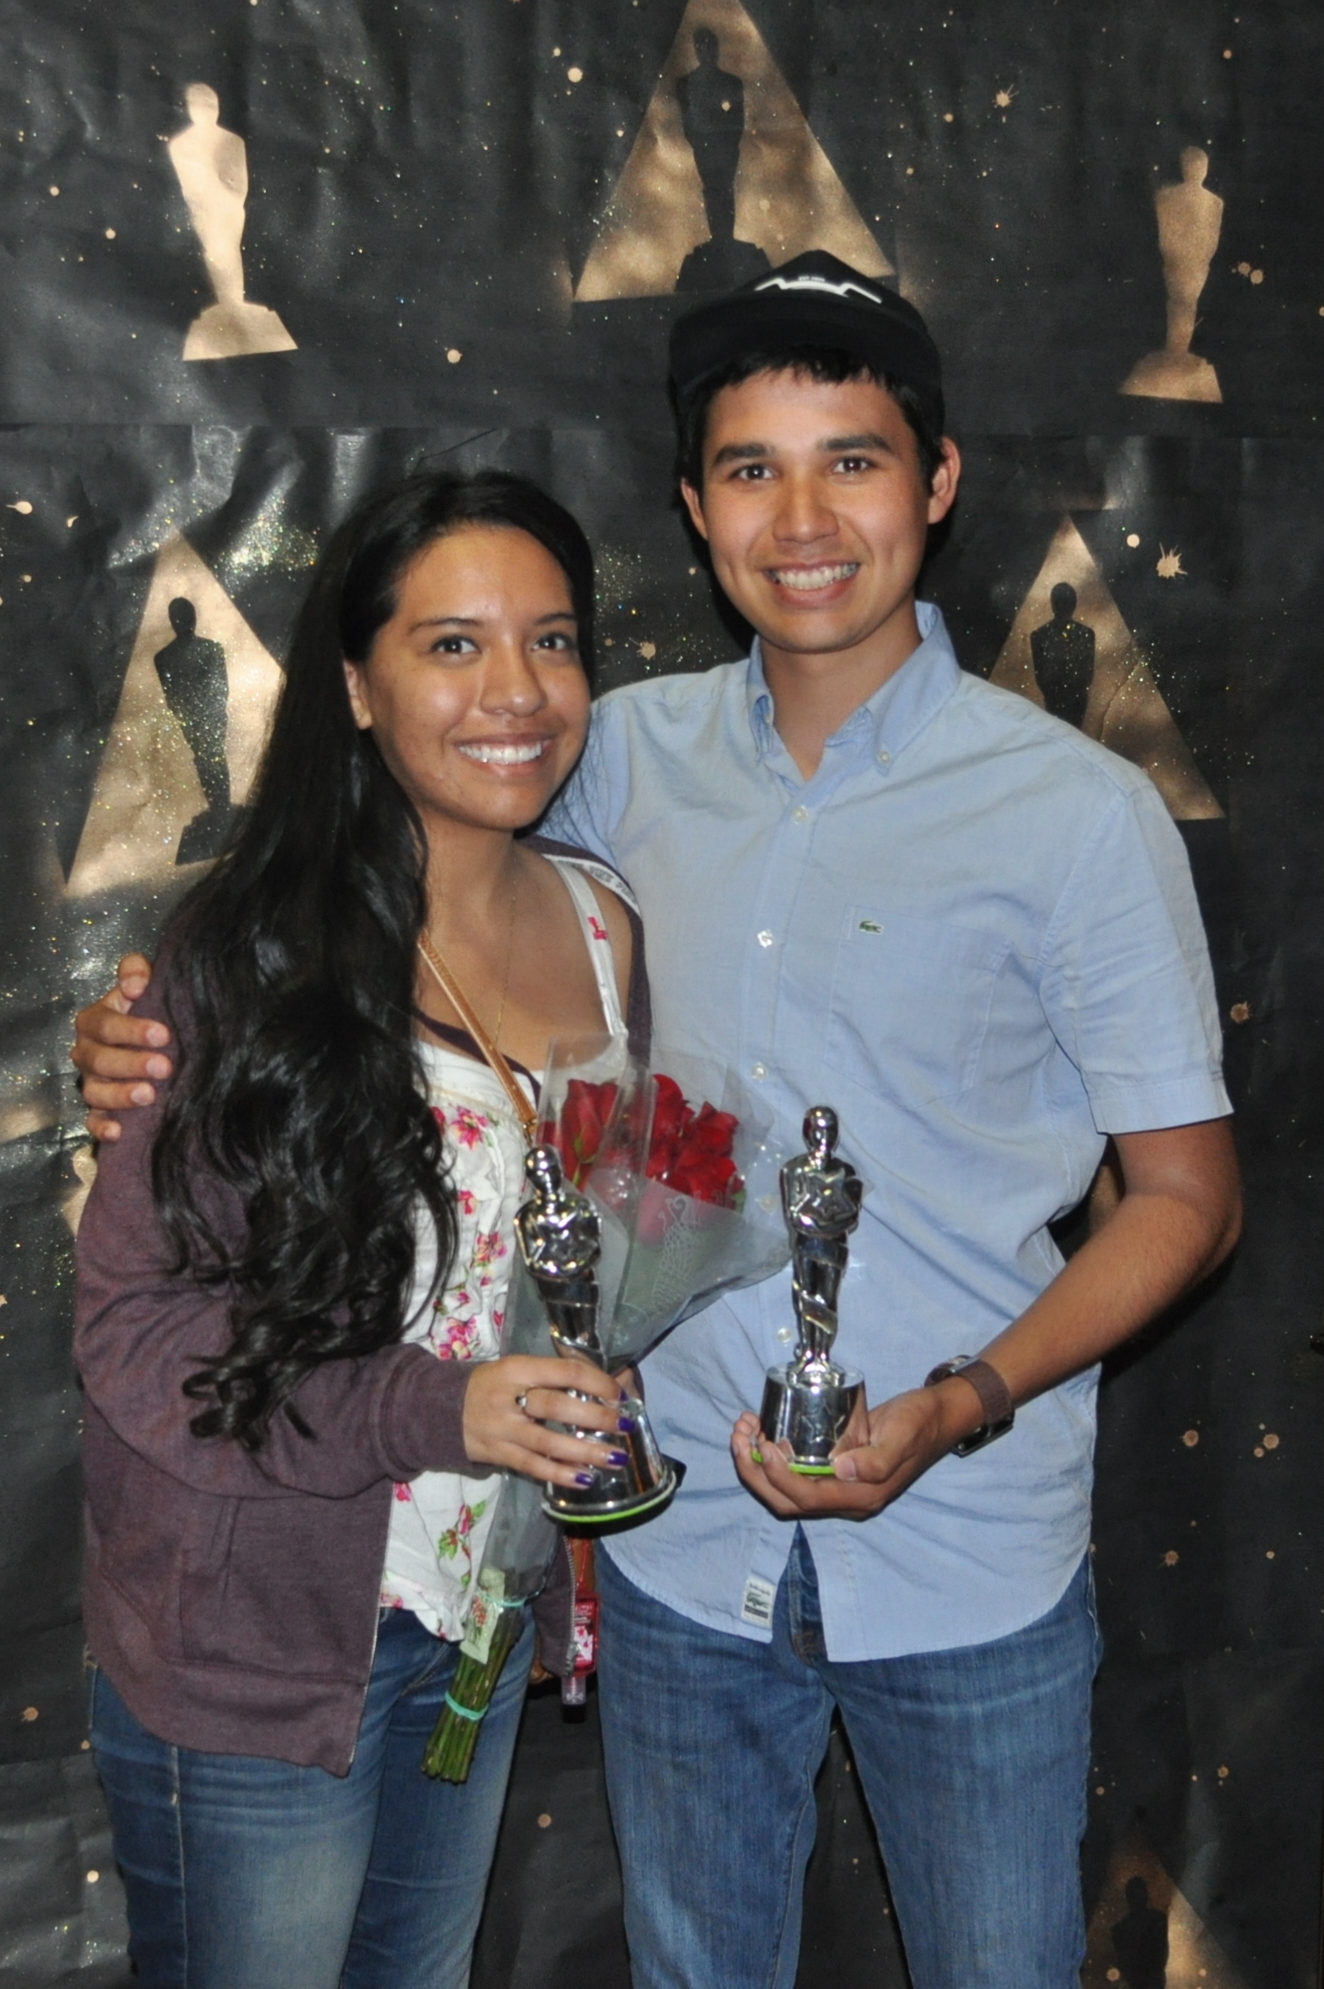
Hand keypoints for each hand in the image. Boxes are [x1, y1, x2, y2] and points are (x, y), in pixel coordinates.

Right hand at [72, 954, 171, 1139]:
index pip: (105, 1025)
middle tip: (164, 1067)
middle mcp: (87, 1052)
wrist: (157, 1036)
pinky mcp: (98, 1108)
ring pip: (95, 1092)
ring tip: (148, 1096)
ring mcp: (91, 1082)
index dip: (131, 1030)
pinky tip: (119, 1132)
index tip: (162, 1034)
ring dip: (120, 1096)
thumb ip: (136, 971)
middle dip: (132, 1064)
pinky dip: (102, 1128)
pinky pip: (92, 1121)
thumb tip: (135, 984)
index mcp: (94, 1021)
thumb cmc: (148, 1008)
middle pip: (101, 1060)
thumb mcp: (143, 982)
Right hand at [462, 1355, 634, 1489]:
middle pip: (556, 1407)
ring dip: (585, 1452)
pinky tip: (585, 1479)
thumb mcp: (518, 1369)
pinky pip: (534, 1467)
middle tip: (624, 1425)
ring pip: (548, 1443)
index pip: (564, 1372)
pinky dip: (561, 1474)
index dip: (597, 1382)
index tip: (619, 1394)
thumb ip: (555, 1376)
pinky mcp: (498, 1455)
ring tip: (615, 1458)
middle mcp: (508, 1397)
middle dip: (596, 1417)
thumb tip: (607, 1385)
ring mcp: (502, 1429)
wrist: (442, 1409)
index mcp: (517, 1368)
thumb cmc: (492, 1385)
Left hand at [731, 1379, 979, 1520]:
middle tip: (740, 1435)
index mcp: (861, 1496)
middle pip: (787, 1501)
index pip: (806, 1499)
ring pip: (785, 1491)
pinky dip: (771, 1459)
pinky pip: (795, 1475)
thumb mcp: (903, 1435)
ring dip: (756, 1465)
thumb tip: (840, 1470)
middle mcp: (846, 1499)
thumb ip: (878, 1460)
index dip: (778, 1477)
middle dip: (755, 1472)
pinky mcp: (834, 1470)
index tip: (764, 1444)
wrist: (937, 1416)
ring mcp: (839, 1487)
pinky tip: (761, 1432)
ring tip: (743, 1430)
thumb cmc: (920, 1422)